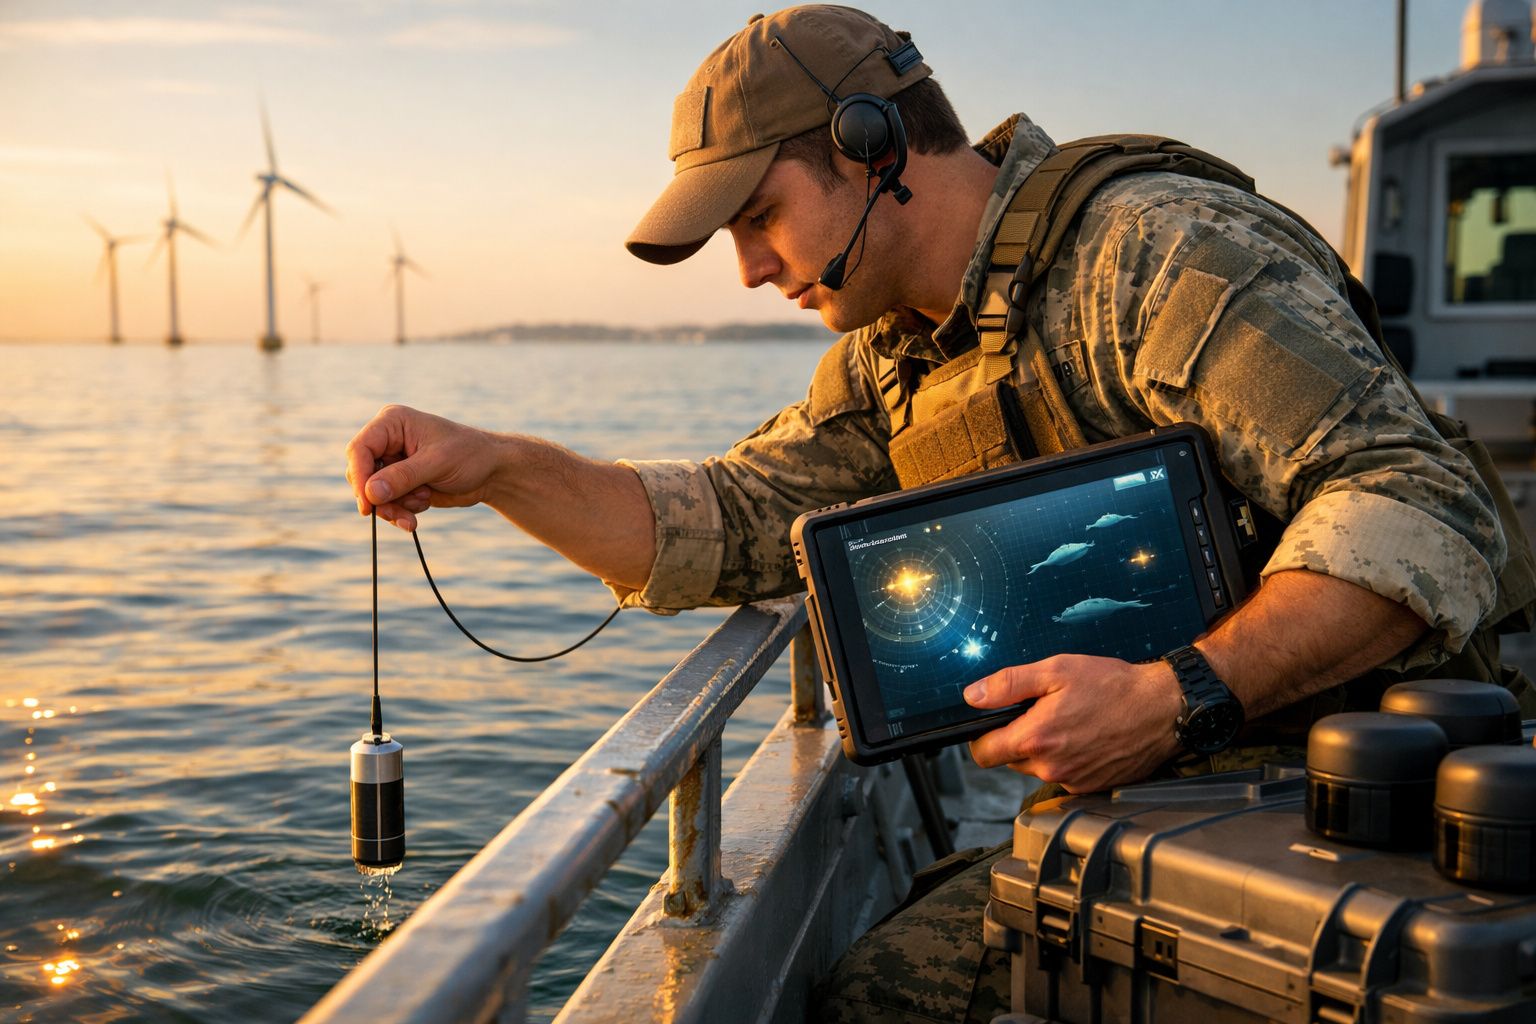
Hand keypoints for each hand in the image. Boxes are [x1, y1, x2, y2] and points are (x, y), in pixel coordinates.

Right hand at [344, 404, 507, 530]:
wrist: (492, 472)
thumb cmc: (470, 455)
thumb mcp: (437, 463)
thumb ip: (403, 477)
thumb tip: (370, 493)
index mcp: (392, 423)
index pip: (360, 449)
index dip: (359, 477)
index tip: (368, 504)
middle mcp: (388, 441)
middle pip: (362, 474)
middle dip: (380, 498)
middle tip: (399, 515)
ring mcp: (393, 462)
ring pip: (373, 493)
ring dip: (395, 506)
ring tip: (421, 506)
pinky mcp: (401, 482)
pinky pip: (388, 502)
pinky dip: (402, 510)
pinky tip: (424, 505)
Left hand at [962, 654, 1183, 792]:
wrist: (1162, 708)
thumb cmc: (1113, 686)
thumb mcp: (1055, 671)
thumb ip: (1008, 684)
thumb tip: (973, 696)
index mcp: (1036, 740)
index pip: (983, 753)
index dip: (981, 736)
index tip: (992, 723)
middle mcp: (1051, 768)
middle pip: (1010, 760)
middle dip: (1017, 737)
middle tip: (1042, 712)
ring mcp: (1073, 781)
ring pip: (1037, 768)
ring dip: (1043, 749)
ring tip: (1068, 721)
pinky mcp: (1091, 788)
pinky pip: (1064, 775)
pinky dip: (1067, 759)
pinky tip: (1085, 736)